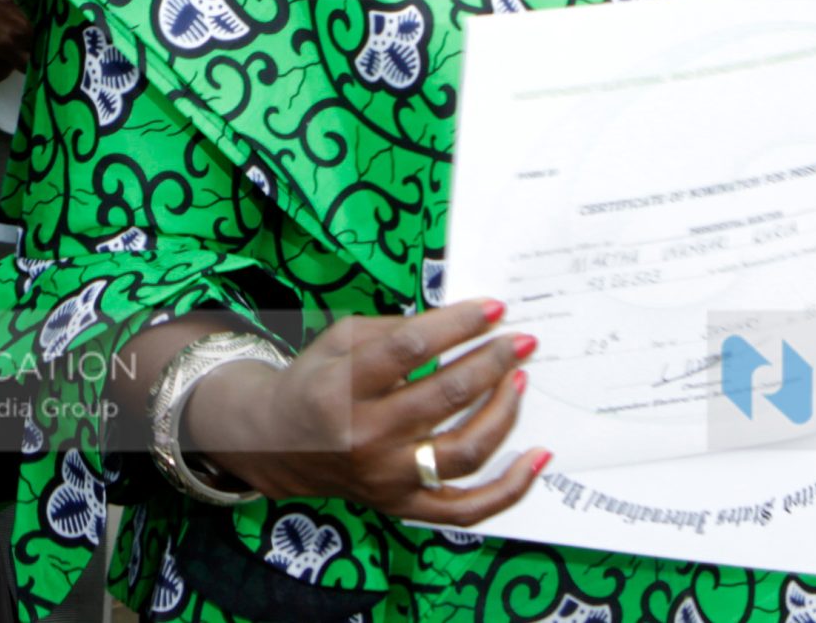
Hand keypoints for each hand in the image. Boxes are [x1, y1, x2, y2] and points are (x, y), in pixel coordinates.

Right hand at [185, 301, 547, 525]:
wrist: (279, 445)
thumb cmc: (315, 383)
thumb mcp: (339, 340)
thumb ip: (395, 330)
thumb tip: (460, 323)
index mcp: (343, 388)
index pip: (410, 349)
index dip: (458, 324)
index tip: (494, 308)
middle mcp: (367, 437)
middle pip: (444, 396)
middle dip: (492, 361)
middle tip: (522, 340)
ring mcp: (389, 479)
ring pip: (464, 451)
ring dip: (504, 412)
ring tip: (519, 380)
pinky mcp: (405, 507)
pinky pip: (468, 508)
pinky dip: (510, 488)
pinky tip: (537, 458)